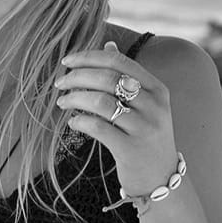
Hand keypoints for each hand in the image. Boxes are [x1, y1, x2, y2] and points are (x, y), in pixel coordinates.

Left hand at [55, 41, 178, 192]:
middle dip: (77, 77)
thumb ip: (127, 75)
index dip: (89, 57)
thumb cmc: (145, 136)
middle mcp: (154, 105)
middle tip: (59, 83)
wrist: (161, 179)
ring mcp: (145, 127)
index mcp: (157, 88)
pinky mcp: (131, 149)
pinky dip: (80, 121)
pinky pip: (98, 127)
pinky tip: (73, 122)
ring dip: (74, 98)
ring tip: (62, 102)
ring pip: (101, 101)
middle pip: (107, 78)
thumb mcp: (145, 104)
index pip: (119, 61)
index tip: (67, 61)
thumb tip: (108, 44)